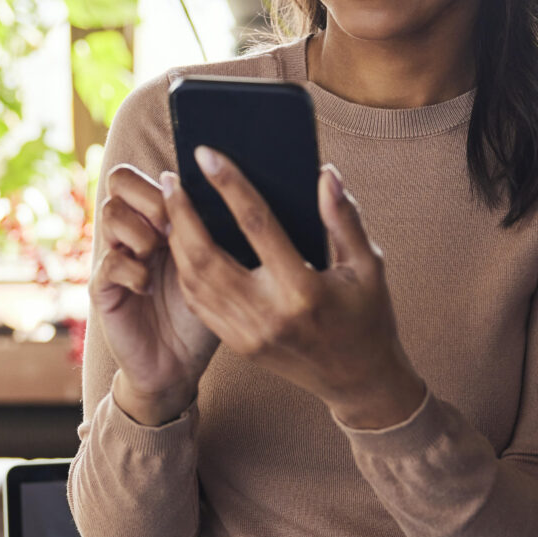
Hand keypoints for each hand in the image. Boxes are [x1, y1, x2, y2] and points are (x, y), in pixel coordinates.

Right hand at [90, 163, 219, 424]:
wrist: (179, 364)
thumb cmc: (204, 312)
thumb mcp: (216, 264)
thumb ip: (212, 229)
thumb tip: (231, 186)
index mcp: (157, 219)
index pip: (143, 173)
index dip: (161, 180)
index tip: (191, 202)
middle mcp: (132, 232)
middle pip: (119, 180)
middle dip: (149, 197)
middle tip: (171, 227)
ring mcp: (114, 257)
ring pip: (109, 213)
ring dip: (141, 231)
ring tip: (158, 256)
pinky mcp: (103, 289)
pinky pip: (109, 261)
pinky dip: (132, 270)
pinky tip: (148, 287)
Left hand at [162, 148, 427, 429]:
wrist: (358, 382)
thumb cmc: (368, 317)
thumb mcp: (369, 266)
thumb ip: (344, 218)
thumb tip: (324, 173)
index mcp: (303, 290)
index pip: (256, 224)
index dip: (229, 185)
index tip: (207, 154)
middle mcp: (268, 314)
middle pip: (207, 255)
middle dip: (182, 213)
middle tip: (171, 178)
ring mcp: (248, 335)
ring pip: (194, 281)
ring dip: (175, 240)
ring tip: (168, 205)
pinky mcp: (238, 346)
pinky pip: (199, 304)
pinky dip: (184, 271)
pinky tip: (179, 245)